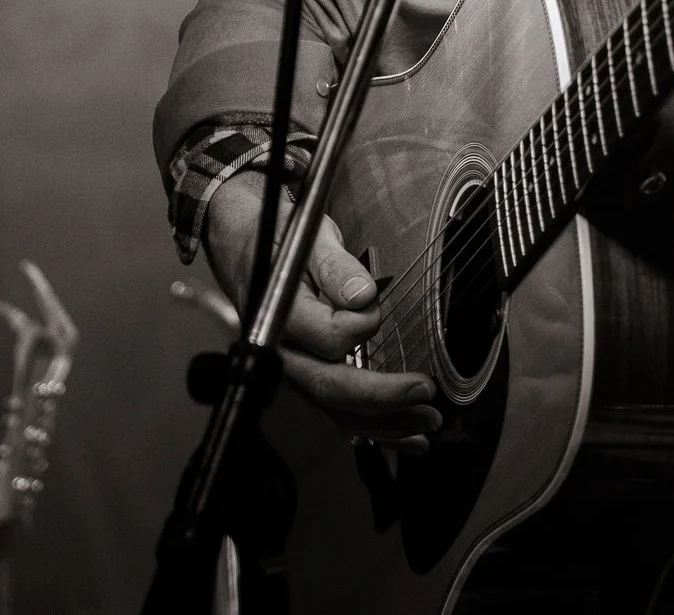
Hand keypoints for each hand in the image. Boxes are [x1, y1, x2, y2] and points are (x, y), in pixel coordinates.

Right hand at [203, 173, 441, 450]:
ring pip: (335, 409)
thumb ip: (334, 266)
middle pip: (329, 387)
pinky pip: (336, 410)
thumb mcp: (308, 236)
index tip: (376, 305)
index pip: (326, 338)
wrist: (244, 243)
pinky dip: (372, 426)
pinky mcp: (305, 376)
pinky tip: (407, 437)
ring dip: (384, 423)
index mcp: (278, 313)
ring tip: (428, 424)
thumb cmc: (279, 236)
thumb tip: (363, 297)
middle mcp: (280, 350)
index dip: (360, 326)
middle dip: (382, 397)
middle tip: (425, 391)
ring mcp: (291, 369)